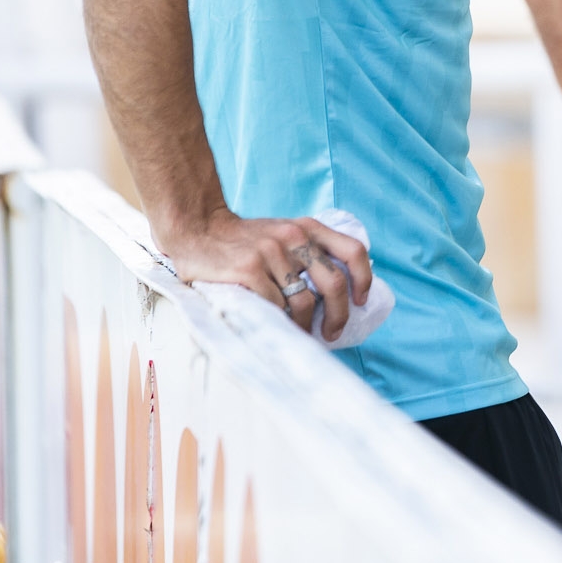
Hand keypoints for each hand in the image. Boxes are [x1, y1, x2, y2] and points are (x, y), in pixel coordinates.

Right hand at [160, 211, 372, 342]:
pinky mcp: (248, 269)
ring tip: (300, 334)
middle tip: (332, 332)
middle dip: (338, 315)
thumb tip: (341, 291)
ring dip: (305, 325)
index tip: (361, 301)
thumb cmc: (245, 240)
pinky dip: (278, 321)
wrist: (198, 229)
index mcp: (308, 228)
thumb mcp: (284, 233)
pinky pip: (274, 306)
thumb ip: (308, 251)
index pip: (353, 251)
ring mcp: (270, 252)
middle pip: (334, 283)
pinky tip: (275, 325)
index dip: (364, 280)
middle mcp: (294, 237)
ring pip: (303, 301)